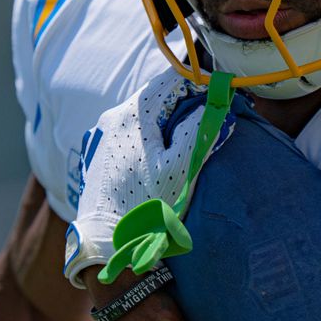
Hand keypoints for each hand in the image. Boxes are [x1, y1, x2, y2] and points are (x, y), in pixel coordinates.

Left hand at [63, 70, 235, 287]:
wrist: (106, 240)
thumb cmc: (146, 204)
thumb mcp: (181, 167)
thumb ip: (198, 129)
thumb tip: (213, 103)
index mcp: (131, 115)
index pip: (171, 80)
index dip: (199, 82)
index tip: (220, 90)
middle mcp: (112, 118)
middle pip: (157, 96)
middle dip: (185, 101)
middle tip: (210, 113)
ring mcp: (102, 135)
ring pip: (144, 114)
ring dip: (168, 119)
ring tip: (190, 135)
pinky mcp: (100, 152)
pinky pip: (132, 131)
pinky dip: (152, 133)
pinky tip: (164, 153)